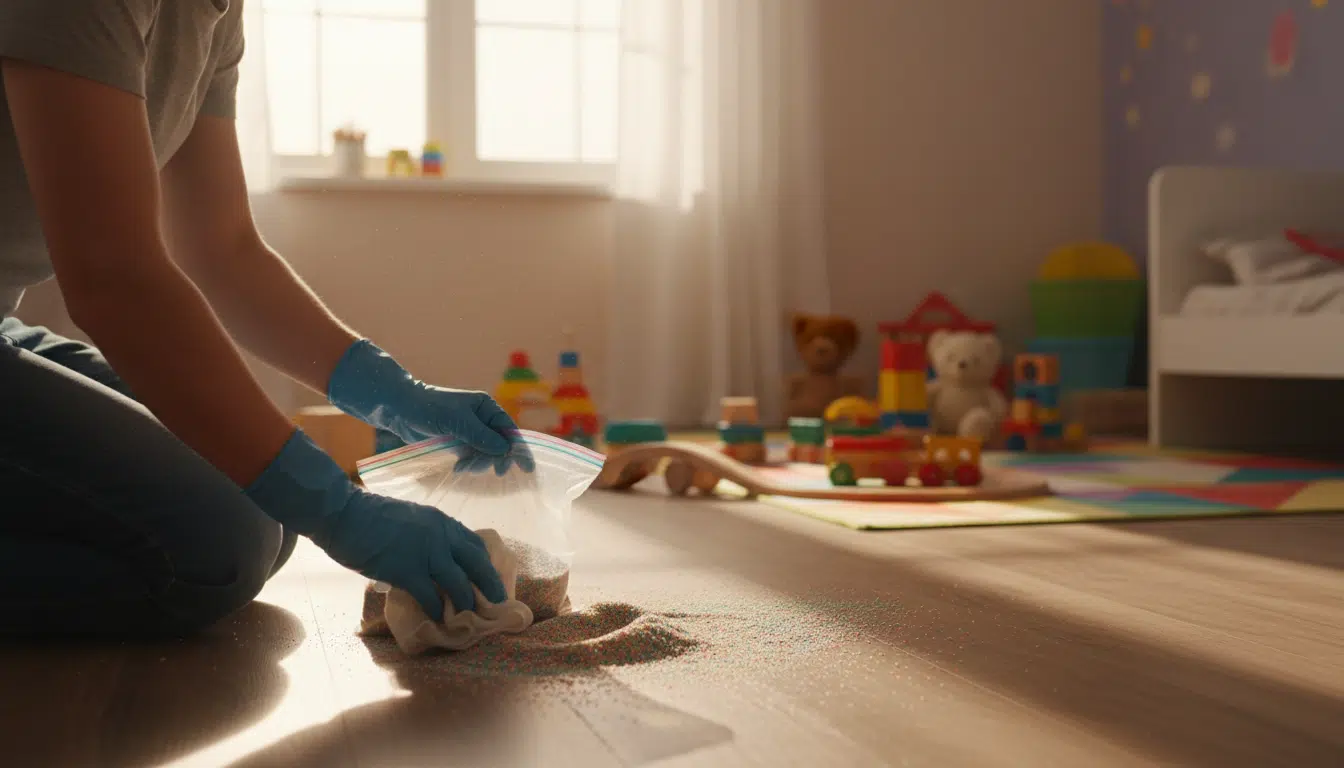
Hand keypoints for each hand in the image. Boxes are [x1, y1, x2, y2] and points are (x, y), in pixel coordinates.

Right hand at [246, 429, 506, 619]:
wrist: (343, 514)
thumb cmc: (369, 517)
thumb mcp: (410, 519)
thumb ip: (427, 536)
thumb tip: (434, 559)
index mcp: (441, 521)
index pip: (474, 544)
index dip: (485, 564)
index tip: (490, 579)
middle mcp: (440, 535)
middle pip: (477, 563)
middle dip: (491, 585)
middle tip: (498, 603)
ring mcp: (425, 553)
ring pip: (458, 583)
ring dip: (466, 603)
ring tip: (468, 617)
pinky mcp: (406, 570)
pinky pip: (430, 596)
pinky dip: (436, 610)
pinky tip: (437, 619)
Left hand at [326, 339, 532, 473]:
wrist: (400, 409)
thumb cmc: (429, 408)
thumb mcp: (457, 422)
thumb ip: (481, 436)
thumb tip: (505, 449)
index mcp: (486, 407)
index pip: (509, 429)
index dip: (519, 448)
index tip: (526, 468)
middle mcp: (481, 419)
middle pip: (499, 444)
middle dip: (496, 458)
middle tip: (496, 473)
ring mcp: (469, 431)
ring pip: (485, 453)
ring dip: (480, 463)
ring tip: (464, 468)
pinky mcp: (457, 442)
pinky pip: (472, 456)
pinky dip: (469, 464)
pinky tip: (459, 467)